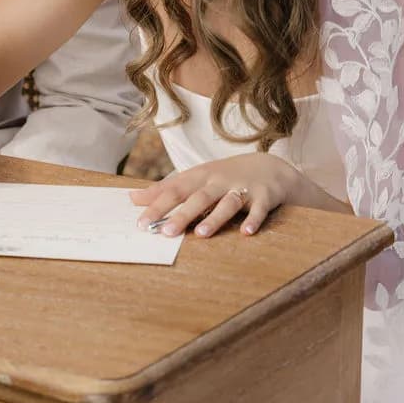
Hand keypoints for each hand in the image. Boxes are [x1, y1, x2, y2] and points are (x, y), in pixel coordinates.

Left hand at [128, 153, 307, 237]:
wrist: (270, 168)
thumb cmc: (224, 177)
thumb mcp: (195, 178)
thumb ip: (165, 190)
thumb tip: (133, 198)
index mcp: (200, 177)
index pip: (175, 191)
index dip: (158, 206)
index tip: (142, 223)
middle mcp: (219, 181)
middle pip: (199, 198)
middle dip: (182, 214)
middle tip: (166, 232)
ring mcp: (242, 188)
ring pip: (227, 204)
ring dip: (215, 218)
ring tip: (201, 234)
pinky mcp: (264, 197)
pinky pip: (258, 210)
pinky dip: (254, 220)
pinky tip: (247, 233)